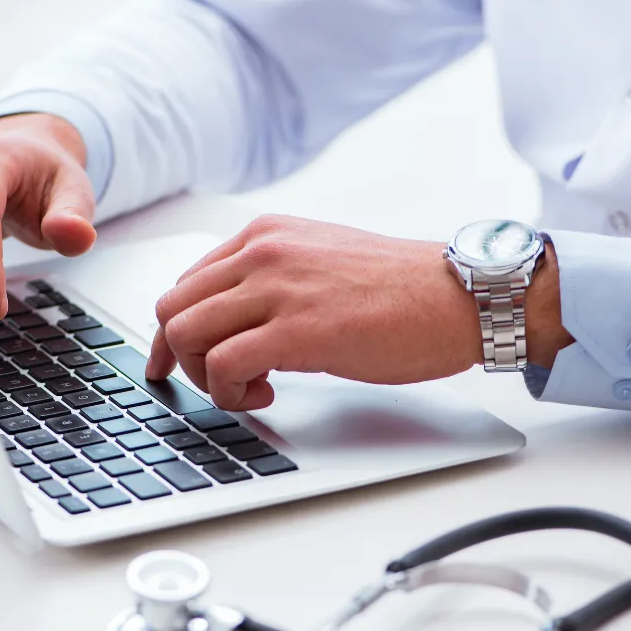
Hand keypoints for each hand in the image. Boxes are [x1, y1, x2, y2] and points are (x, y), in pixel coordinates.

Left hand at [146, 215, 485, 410]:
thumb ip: (269, 280)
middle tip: (217, 382)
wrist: (457, 296)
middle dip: (182, 357)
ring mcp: (276, 288)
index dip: (174, 332)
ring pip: (185, 334)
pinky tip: (265, 395)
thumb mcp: (318, 262)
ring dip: (204, 377)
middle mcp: (261, 253)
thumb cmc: (398, 288)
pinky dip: (230, 393)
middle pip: (173, 310)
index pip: (185, 284)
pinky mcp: (295, 330)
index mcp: (263, 235)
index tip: (175, 361)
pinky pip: (221, 365)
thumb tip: (229, 320)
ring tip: (249, 388)